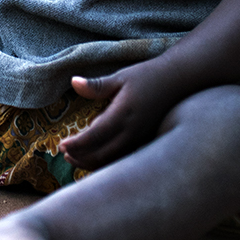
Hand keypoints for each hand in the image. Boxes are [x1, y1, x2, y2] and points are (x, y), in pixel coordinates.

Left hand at [58, 63, 182, 169]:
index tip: (61, 145)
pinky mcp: (144, 142)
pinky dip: (106, 162)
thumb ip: (97, 85)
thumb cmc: (147, 76)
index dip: (76, 144)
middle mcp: (132, 132)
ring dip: (92, 163)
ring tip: (75, 159)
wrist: (178, 81)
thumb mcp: (121, 77)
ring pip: (112, 161)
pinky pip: (123, 159)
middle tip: (64, 153)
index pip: (94, 137)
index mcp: (123, 115)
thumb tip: (74, 82)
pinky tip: (96, 157)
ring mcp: (140, 139)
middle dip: (80, 157)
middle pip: (101, 155)